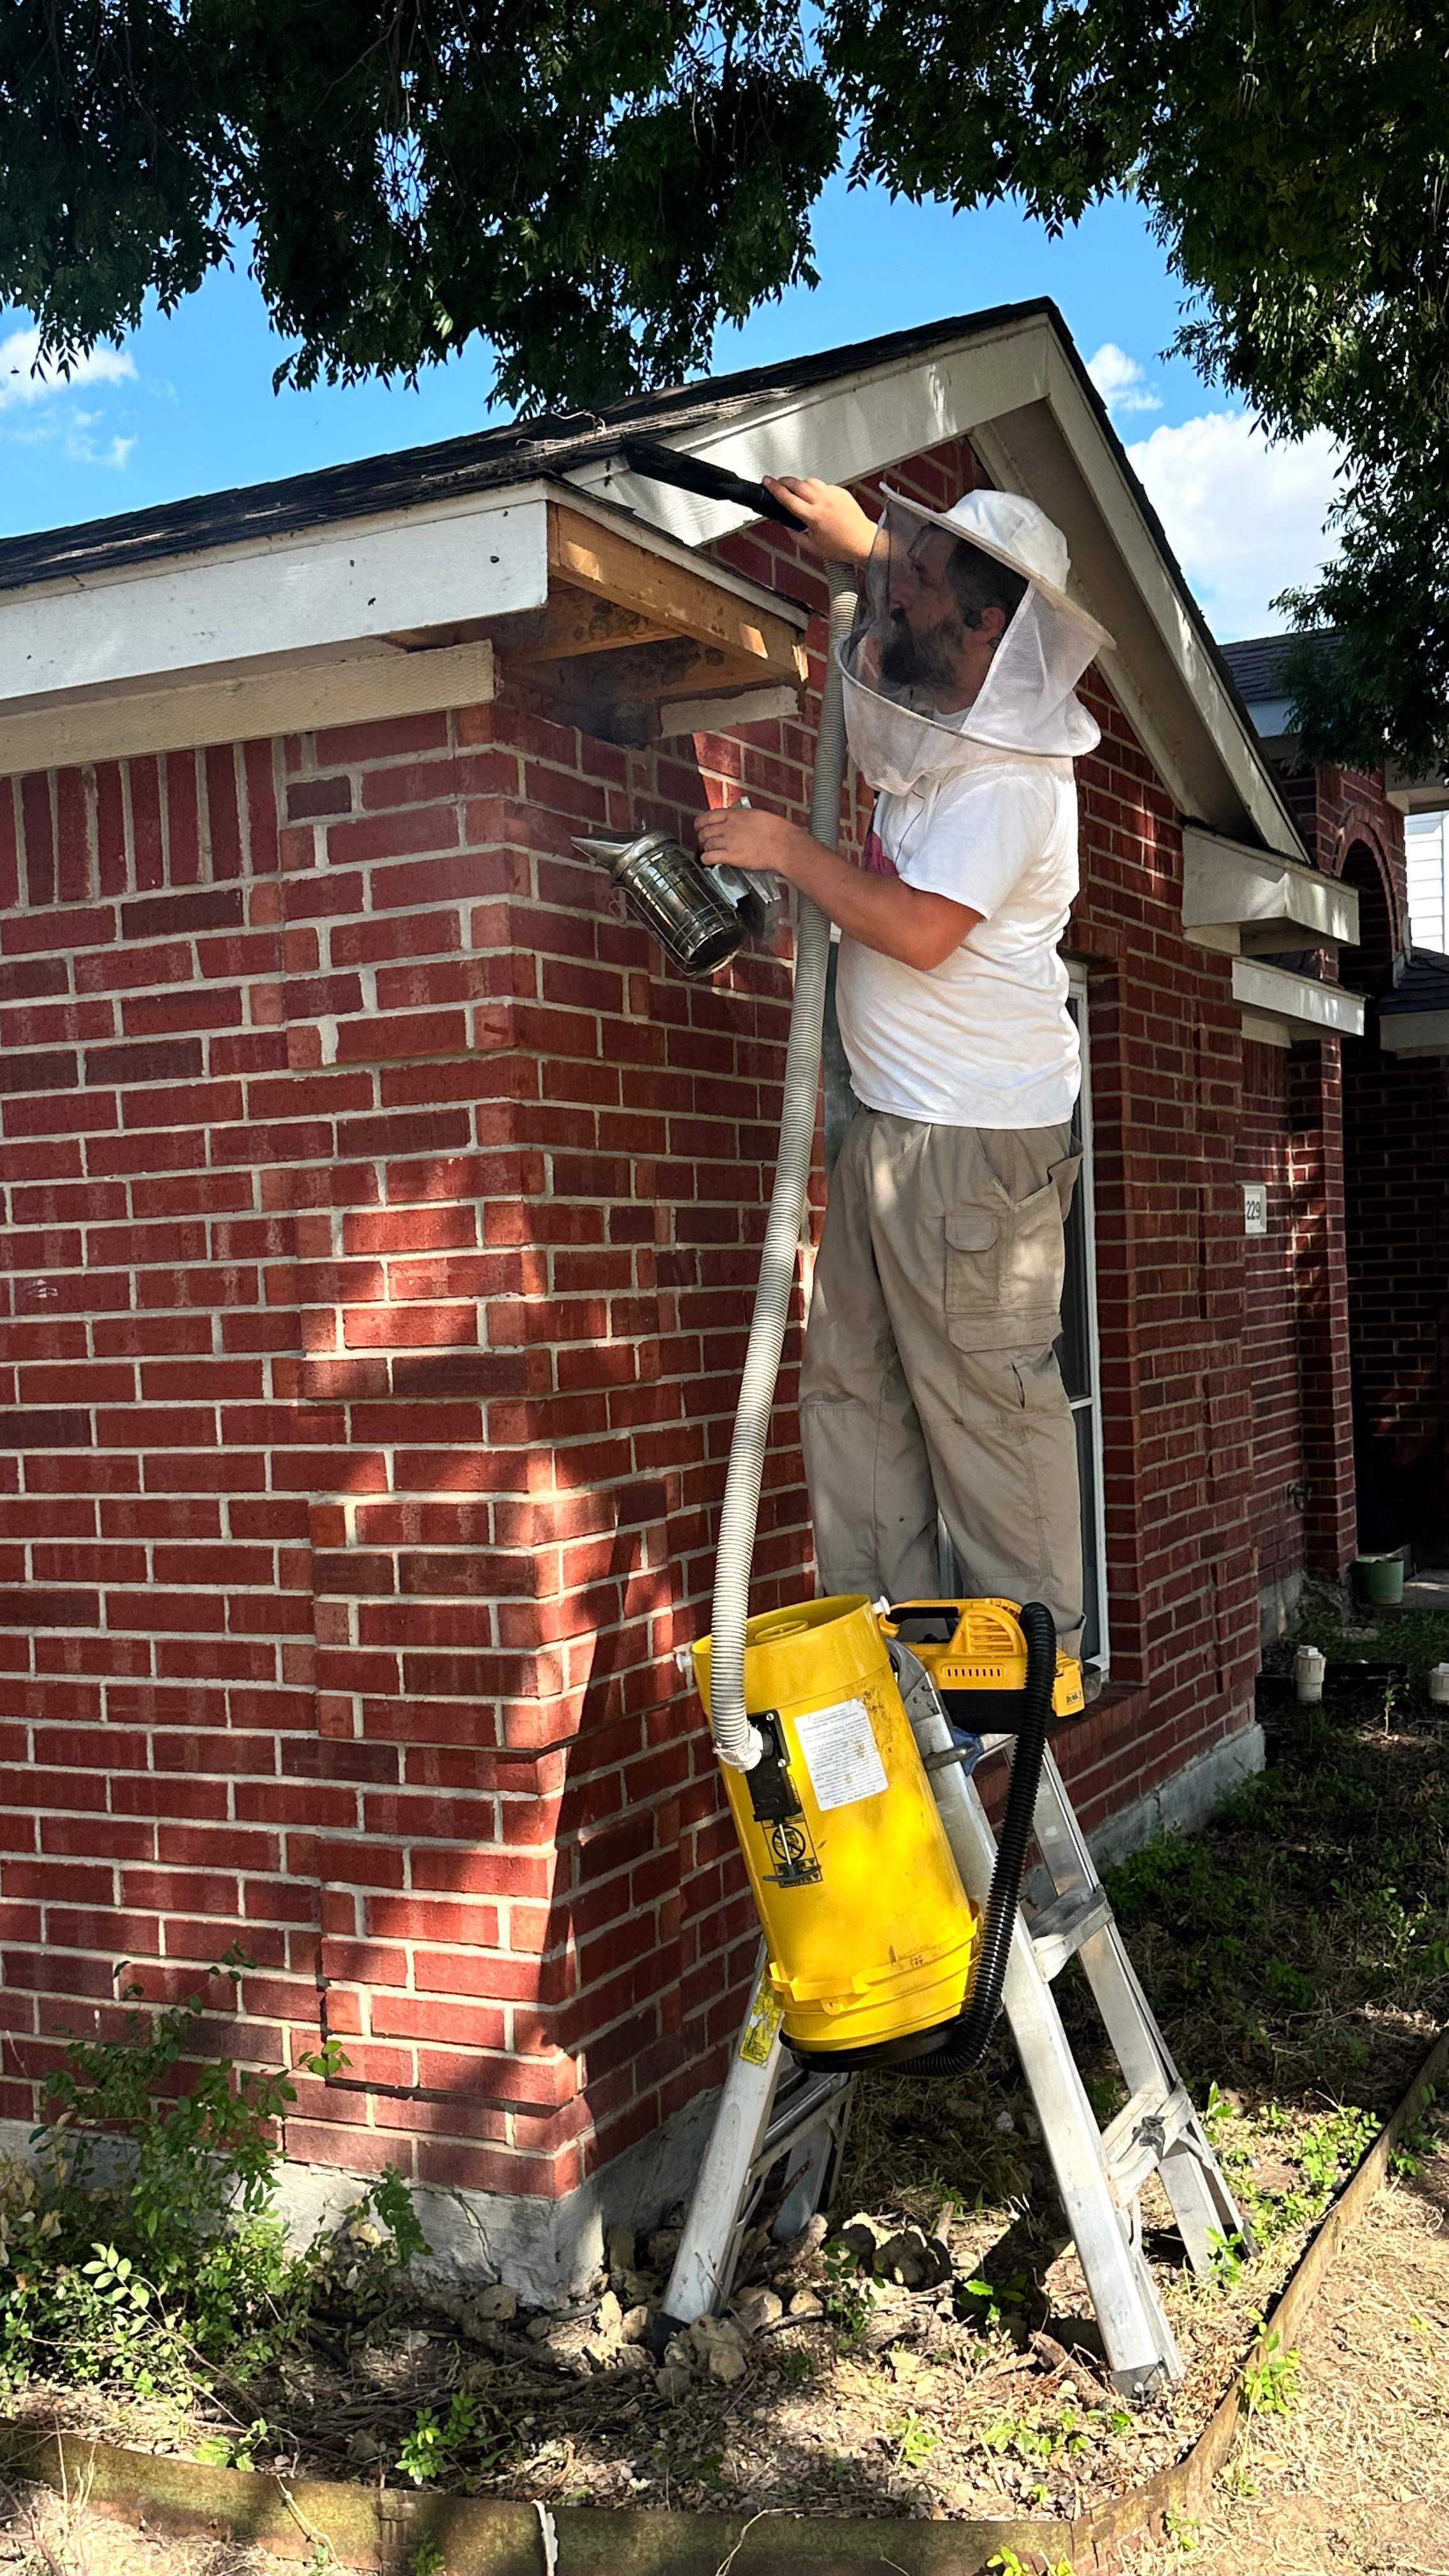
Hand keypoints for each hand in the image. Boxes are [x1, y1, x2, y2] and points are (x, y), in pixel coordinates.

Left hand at [695, 804, 811, 877]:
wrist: (783, 844)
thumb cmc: (776, 830)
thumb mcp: (756, 815)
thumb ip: (742, 817)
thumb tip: (736, 820)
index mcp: (735, 814)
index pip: (708, 816)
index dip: (700, 823)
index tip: (699, 827)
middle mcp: (729, 826)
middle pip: (705, 831)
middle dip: (701, 837)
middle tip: (704, 842)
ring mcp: (729, 841)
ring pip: (706, 844)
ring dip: (705, 849)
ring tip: (708, 852)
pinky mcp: (731, 856)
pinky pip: (710, 857)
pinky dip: (706, 859)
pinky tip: (708, 861)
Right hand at [763, 476, 877, 568]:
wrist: (863, 542)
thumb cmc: (842, 547)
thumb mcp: (812, 547)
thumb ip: (795, 535)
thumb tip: (787, 526)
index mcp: (813, 516)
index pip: (788, 498)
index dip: (774, 488)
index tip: (767, 482)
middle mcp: (823, 502)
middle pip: (797, 483)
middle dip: (784, 481)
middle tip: (778, 483)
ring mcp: (833, 495)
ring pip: (810, 481)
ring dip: (800, 483)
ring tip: (796, 490)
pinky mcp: (841, 492)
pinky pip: (824, 485)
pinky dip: (816, 488)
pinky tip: (815, 497)